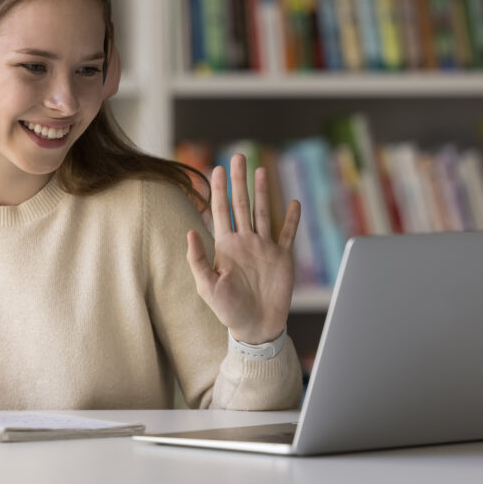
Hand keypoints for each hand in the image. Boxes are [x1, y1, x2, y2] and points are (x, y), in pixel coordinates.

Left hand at [186, 153, 301, 344]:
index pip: (220, 210)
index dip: (217, 189)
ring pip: (264, 211)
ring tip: (261, 169)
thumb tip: (190, 231)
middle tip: (237, 156)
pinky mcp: (282, 257)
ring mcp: (264, 247)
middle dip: (239, 180)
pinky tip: (293, 201)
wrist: (255, 327)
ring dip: (263, 191)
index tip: (215, 168)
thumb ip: (198, 259)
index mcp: (225, 245)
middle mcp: (244, 241)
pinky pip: (287, 233)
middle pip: (242, 203)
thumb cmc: (227, 309)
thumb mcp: (206, 286)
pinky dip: (291, 218)